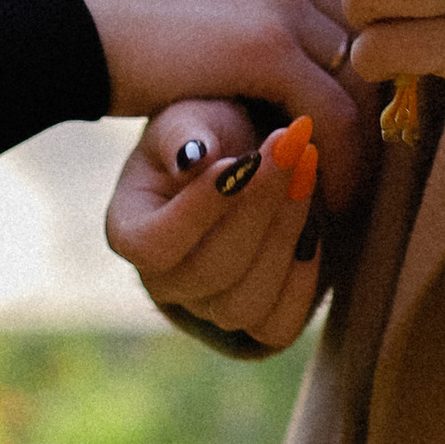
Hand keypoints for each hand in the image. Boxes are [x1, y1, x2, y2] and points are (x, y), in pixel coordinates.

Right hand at [57, 0, 362, 189]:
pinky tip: (328, 195)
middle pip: (365, 33)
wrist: (61, 23)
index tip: (352, 110)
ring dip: (360, 135)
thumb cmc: (116, 19)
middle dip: (367, 98)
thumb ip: (246, 4)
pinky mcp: (265, 46)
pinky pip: (332, 112)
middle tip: (363, 156)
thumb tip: (281, 47)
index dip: (360, 55)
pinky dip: (339, 160)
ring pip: (359, 74)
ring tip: (347, 182)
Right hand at [106, 99, 325, 348]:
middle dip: (259, 207)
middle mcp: (163, 282)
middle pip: (210, 272)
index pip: (153, 244)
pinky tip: (315, 227)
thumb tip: (193, 157)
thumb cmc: (204, 133)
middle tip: (292, 147)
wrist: (240, 161)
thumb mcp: (187, 116)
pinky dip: (303, 280)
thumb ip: (184, 132)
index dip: (198, 211)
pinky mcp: (255, 320)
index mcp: (129, 230)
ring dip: (286, 234)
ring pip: (245, 302)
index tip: (242, 161)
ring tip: (307, 174)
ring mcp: (208, 308)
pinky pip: (278, 326)